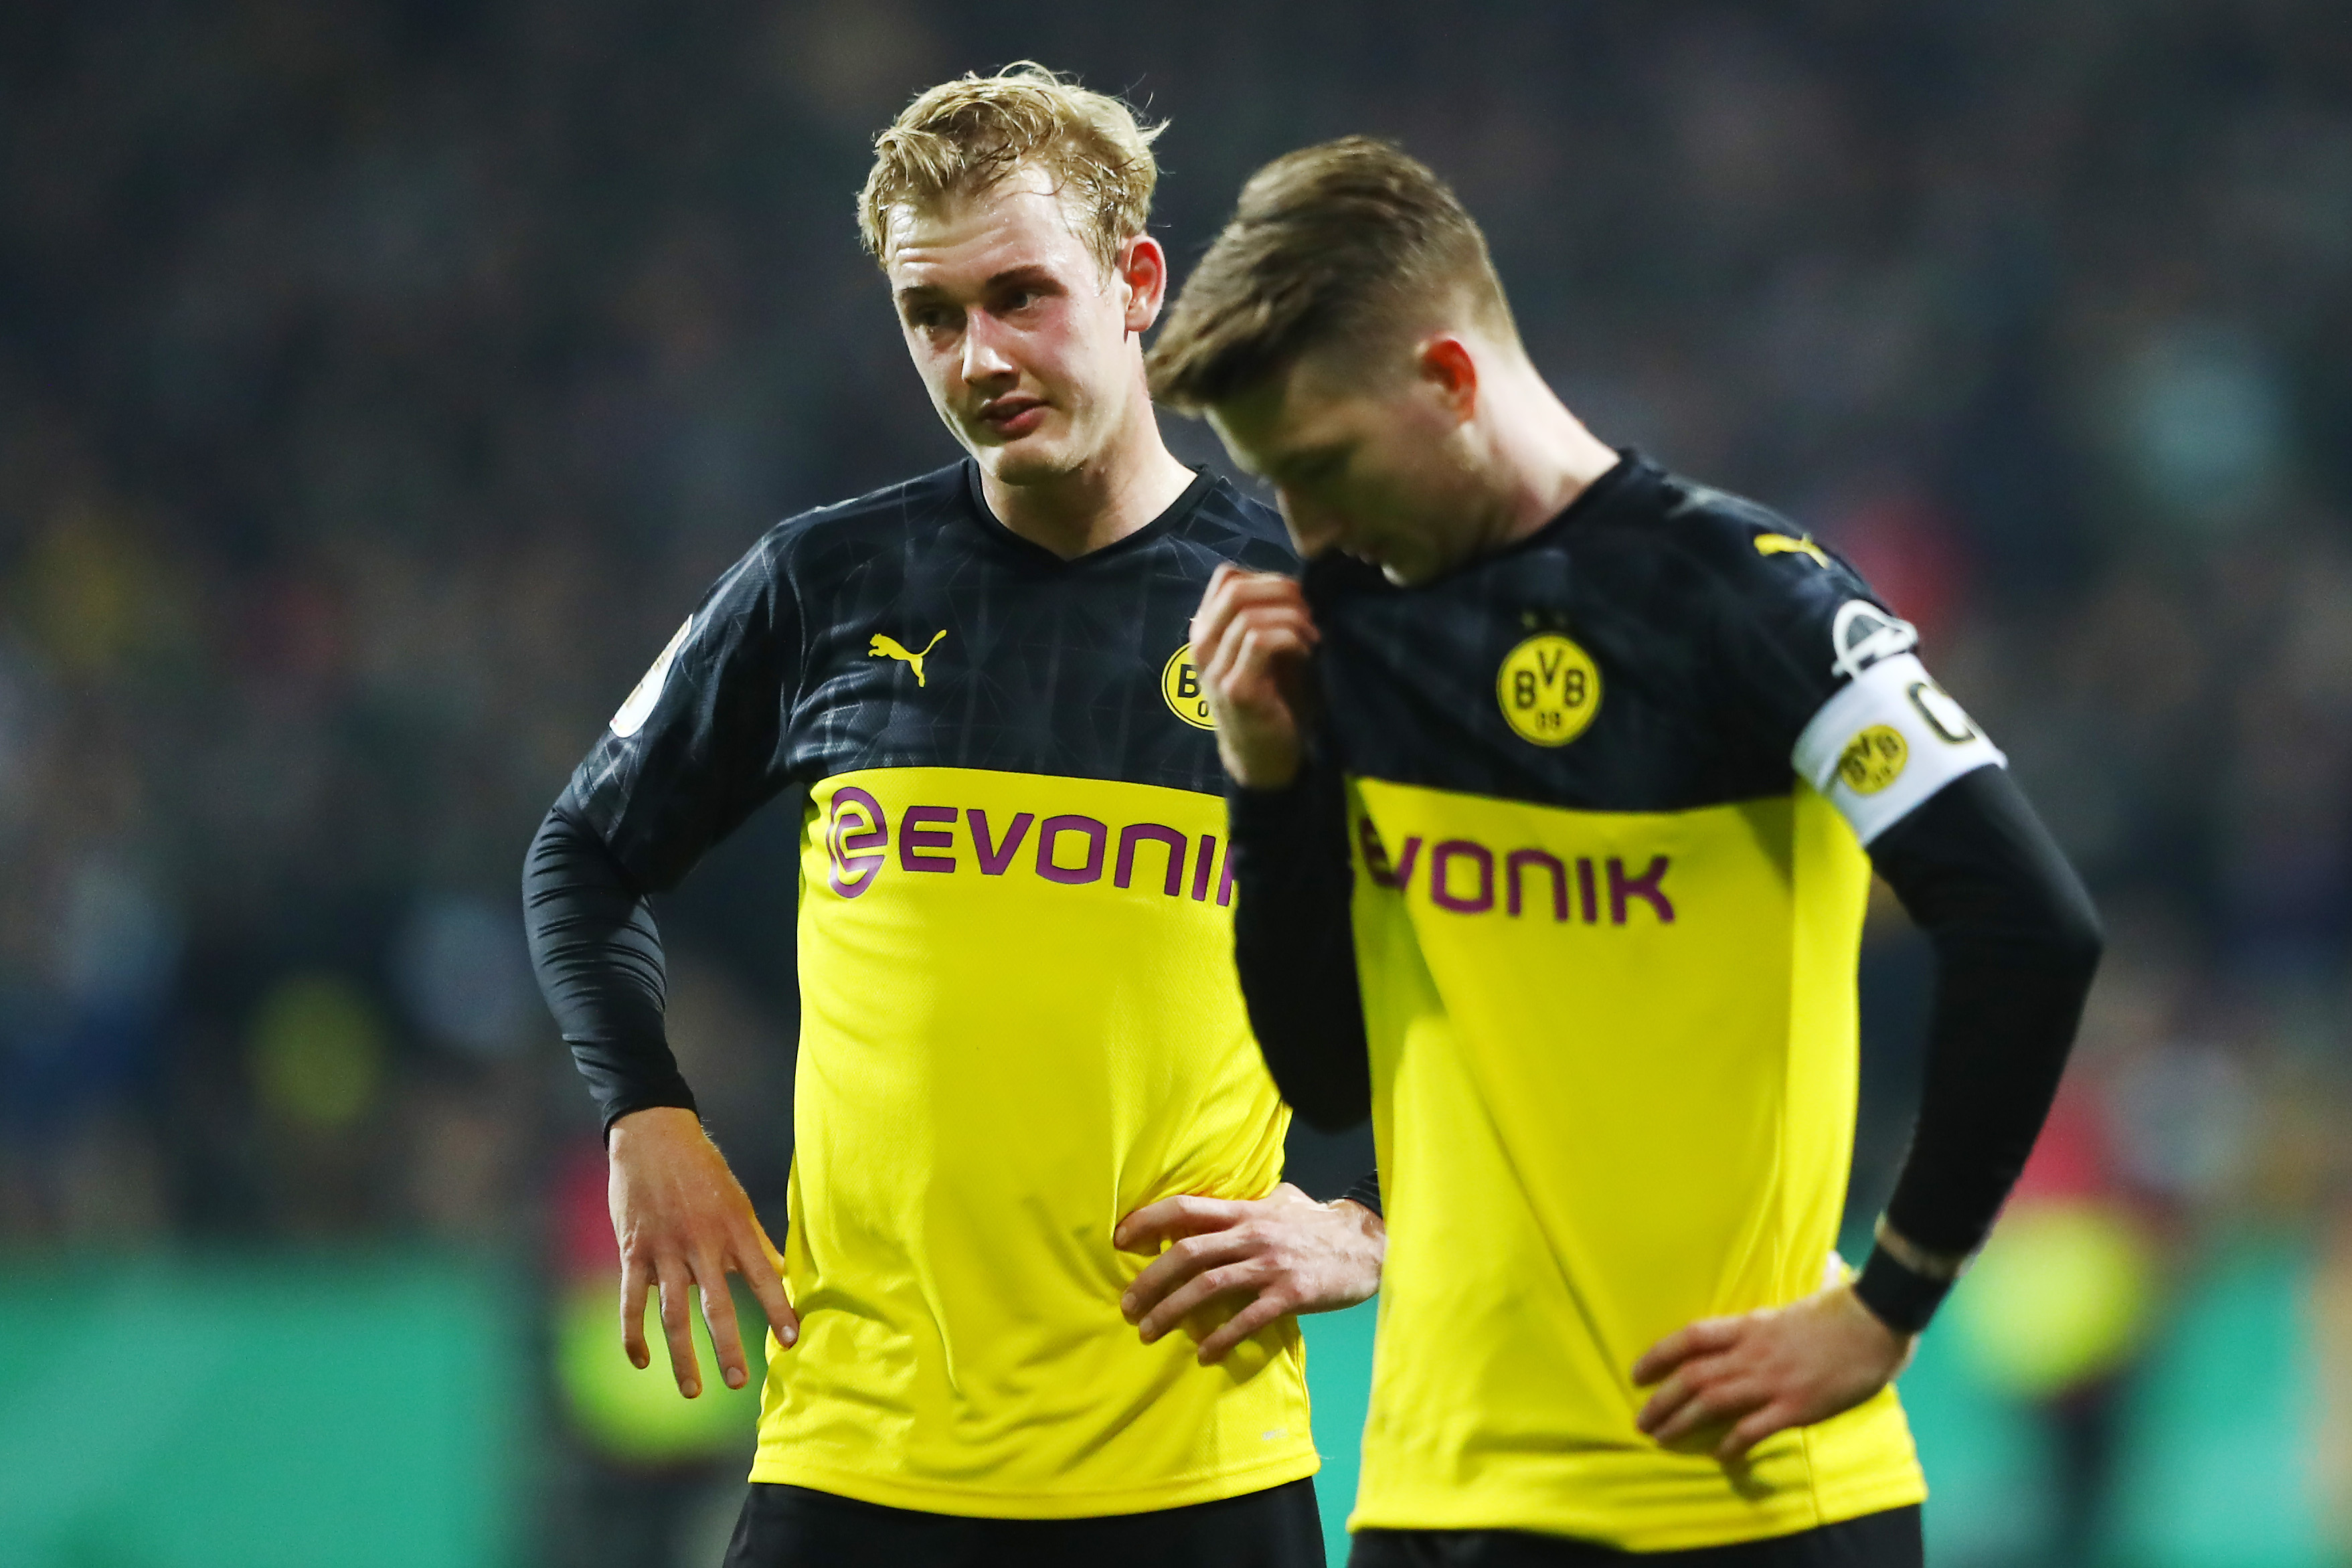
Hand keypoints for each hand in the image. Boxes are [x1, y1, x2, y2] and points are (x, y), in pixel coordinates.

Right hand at [607, 1105, 797, 1397]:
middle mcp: (702, 1243)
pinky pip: (632, 1301)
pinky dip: (633, 1334)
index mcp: (734, 1229)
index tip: (792, 1341)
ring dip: (683, 1356)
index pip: (763, 1276)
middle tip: (739, 1382)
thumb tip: (784, 1275)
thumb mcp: (737, 1201)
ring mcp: (665, 1250)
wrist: (653, 1136)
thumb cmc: (703, 1170)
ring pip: (674, 1313)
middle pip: (717, 1305)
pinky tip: (641, 1360)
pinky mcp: (634, 1251)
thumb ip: (756, 1241)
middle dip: (729, 1347)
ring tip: (694, 1389)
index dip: (778, 1308)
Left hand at [1114, 1182, 1384, 1363]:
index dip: (1149, 1221)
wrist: (1369, 1246)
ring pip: (1208, 1287)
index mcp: (1246, 1212)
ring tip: (1148, 1332)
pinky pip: (1247, 1319)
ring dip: (1172, 1312)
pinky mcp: (1291, 1295)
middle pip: (1187, 1253)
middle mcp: (1252, 1235)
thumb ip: (1248, 1203)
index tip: (1120, 1239)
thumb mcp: (1282, 1201)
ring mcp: (1270, 1265)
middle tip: (1126, 1307)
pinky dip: (1221, 1337)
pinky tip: (1202, 1354)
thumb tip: (1218, 1204)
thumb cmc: (1320, 1224)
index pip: (1187, 1208)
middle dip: (1150, 1281)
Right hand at [1189, 563, 1319, 788]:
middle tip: (1308, 611)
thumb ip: (1263, 616)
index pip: (1226, 577)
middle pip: (1236, 589)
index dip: (1267, 577)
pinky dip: (1291, 638)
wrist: (1260, 754)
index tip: (1294, 599)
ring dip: (1292, 618)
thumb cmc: (1268, 697)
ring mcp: (1215, 669)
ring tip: (1311, 635)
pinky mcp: (1237, 689)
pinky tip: (1305, 651)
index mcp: (1206, 631)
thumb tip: (1292, 584)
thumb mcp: (1260, 649)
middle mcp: (1201, 647)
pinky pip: (1261, 641)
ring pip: (1249, 616)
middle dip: (1282, 590)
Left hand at [1630, 1284, 1914, 1460]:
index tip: (1637, 1373)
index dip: (1659, 1355)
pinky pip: (1753, 1429)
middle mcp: (1752, 1353)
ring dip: (1682, 1423)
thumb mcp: (1788, 1308)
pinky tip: (1718, 1455)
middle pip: (1693, 1376)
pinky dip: (1732, 1444)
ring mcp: (1772, 1380)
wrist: (1875, 1322)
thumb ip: (1764, 1322)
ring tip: (1661, 1440)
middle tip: (1641, 1421)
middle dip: (1662, 1401)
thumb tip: (1747, 1327)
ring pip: (1713, 1403)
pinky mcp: (1796, 1406)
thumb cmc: (1837, 1310)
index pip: (1690, 1338)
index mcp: (1749, 1326)